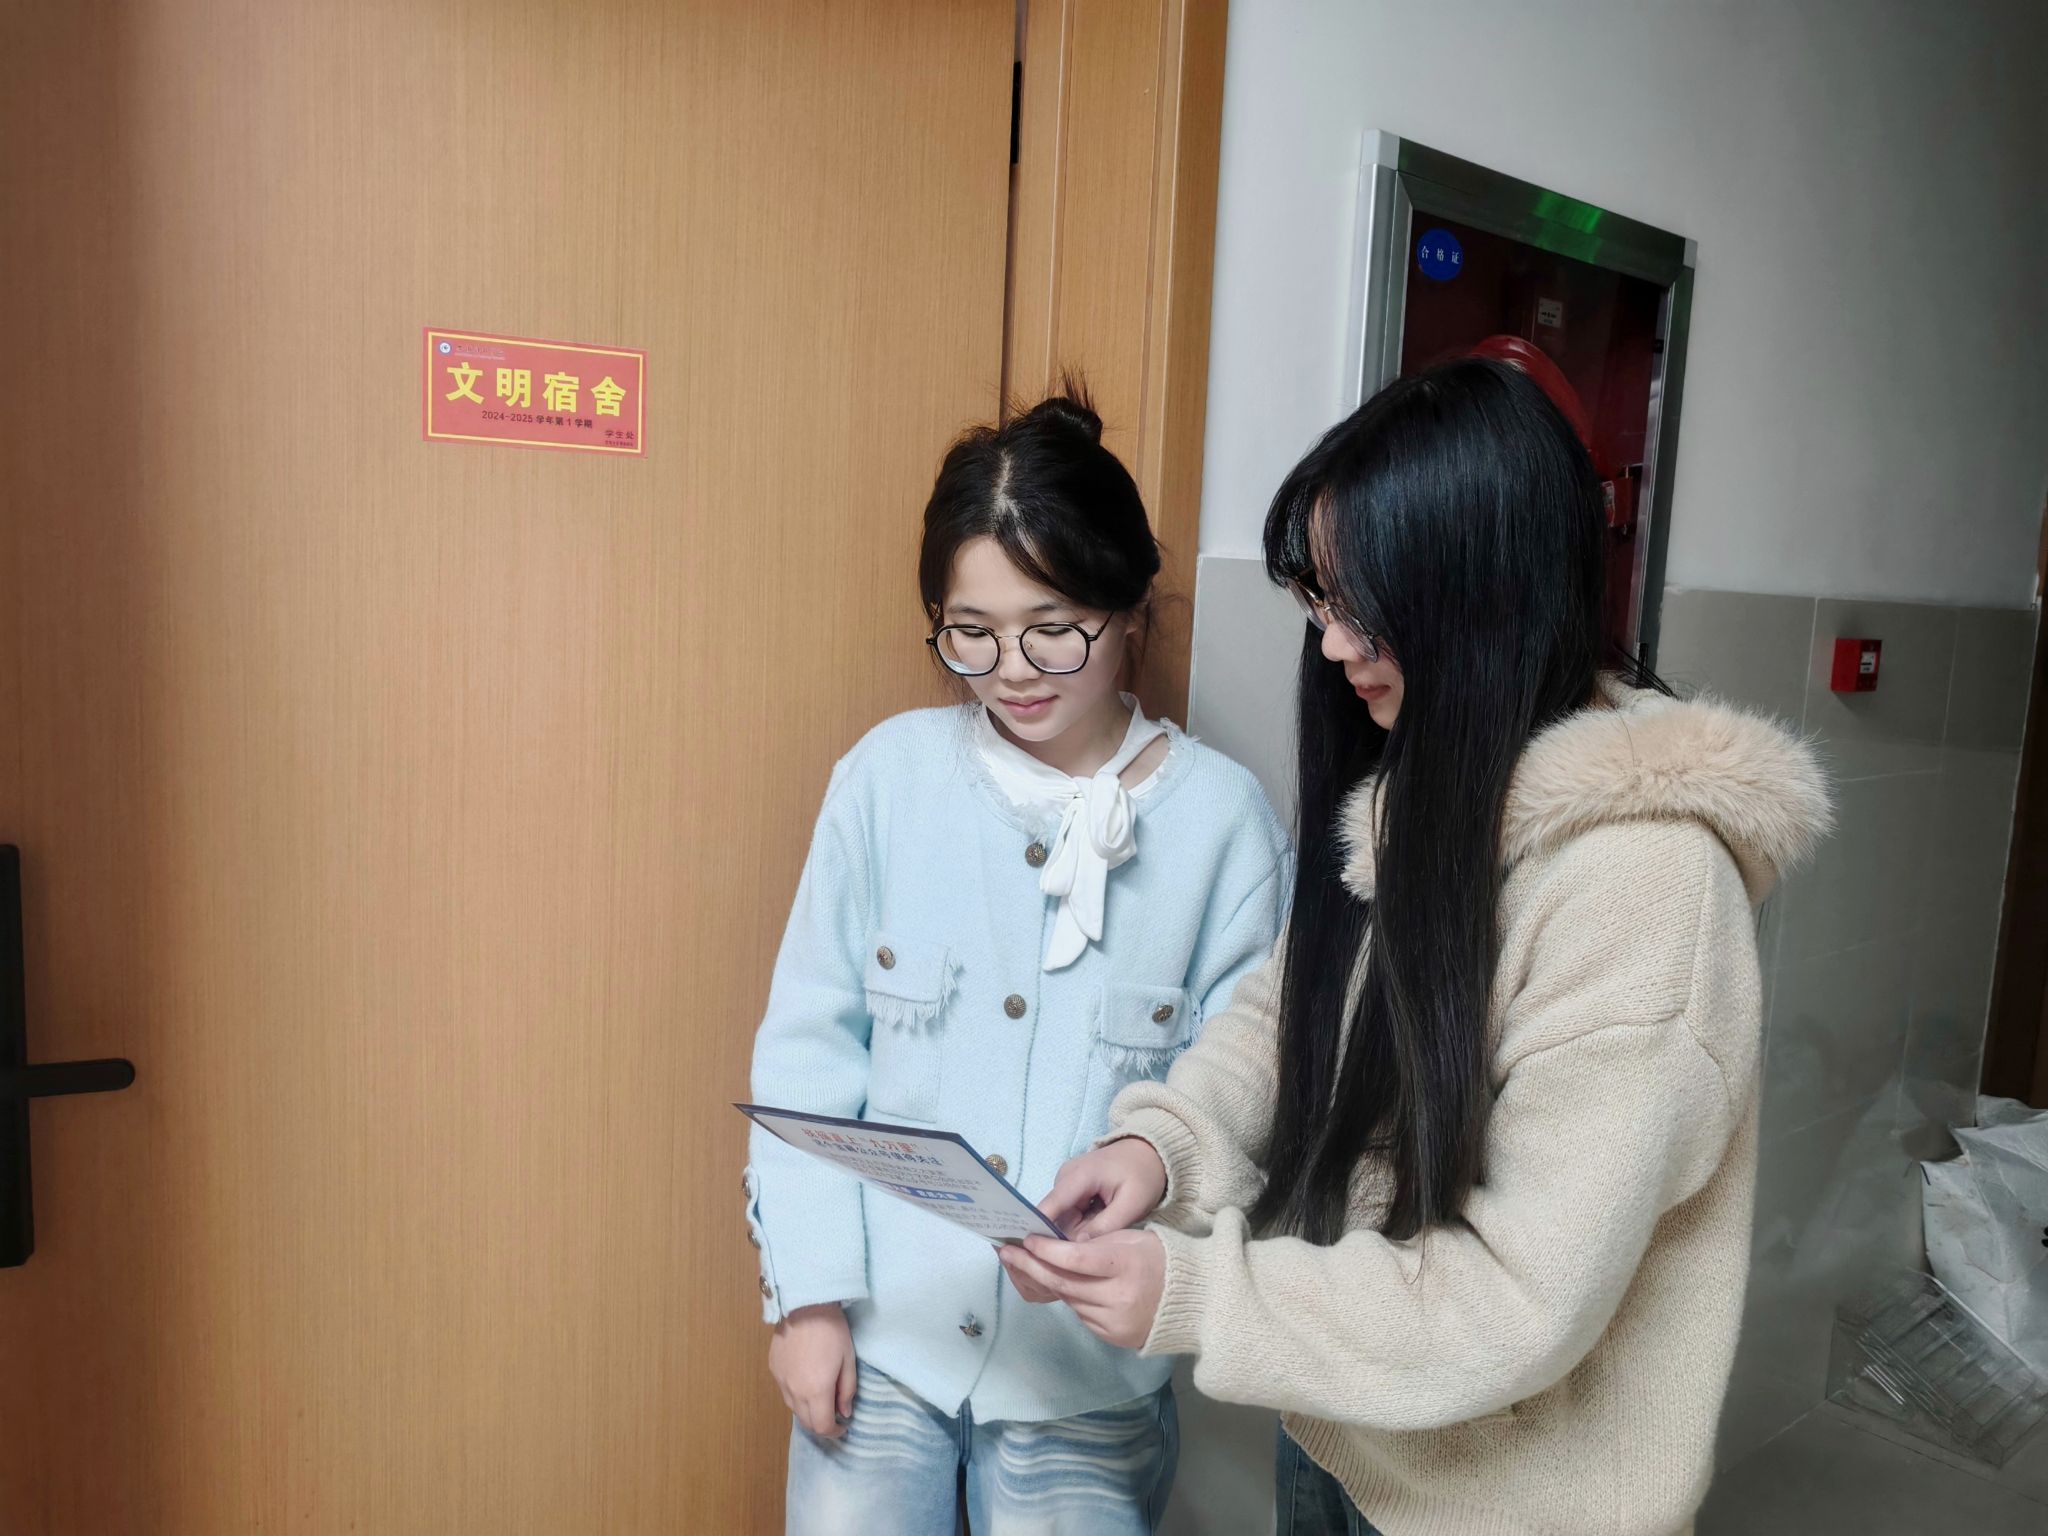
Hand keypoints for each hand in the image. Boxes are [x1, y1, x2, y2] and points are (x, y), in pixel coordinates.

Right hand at [769, 1303, 856, 1438]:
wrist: (805, 1305)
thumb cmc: (832, 1331)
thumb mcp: (848, 1360)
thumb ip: (847, 1390)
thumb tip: (844, 1412)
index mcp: (816, 1391)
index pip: (822, 1426)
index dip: (835, 1431)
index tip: (844, 1425)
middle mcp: (794, 1392)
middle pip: (806, 1422)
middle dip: (821, 1424)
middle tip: (833, 1414)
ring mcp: (780, 1381)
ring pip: (793, 1408)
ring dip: (807, 1410)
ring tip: (820, 1398)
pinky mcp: (773, 1369)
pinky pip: (785, 1391)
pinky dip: (796, 1395)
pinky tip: (805, 1381)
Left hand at [996, 1229, 1166, 1348]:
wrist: (1193, 1298)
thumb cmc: (1159, 1257)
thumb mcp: (1132, 1238)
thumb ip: (1096, 1243)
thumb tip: (1057, 1247)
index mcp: (1126, 1265)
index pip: (1075, 1259)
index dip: (1046, 1250)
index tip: (1026, 1240)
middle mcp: (1119, 1297)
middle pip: (1064, 1283)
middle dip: (1031, 1266)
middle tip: (1007, 1253)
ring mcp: (1115, 1321)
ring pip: (1069, 1300)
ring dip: (1049, 1282)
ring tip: (1029, 1265)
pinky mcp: (1114, 1337)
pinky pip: (1082, 1315)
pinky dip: (1072, 1299)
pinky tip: (1064, 1285)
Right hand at [1038, 1138, 1168, 1238]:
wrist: (1148, 1153)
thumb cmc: (1143, 1176)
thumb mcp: (1132, 1204)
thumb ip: (1106, 1226)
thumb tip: (1077, 1248)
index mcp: (1078, 1176)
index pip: (1049, 1207)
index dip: (1039, 1232)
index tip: (1035, 1257)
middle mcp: (1064, 1178)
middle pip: (1055, 1218)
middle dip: (1070, 1238)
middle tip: (1097, 1249)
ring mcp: (1065, 1182)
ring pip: (1062, 1219)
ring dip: (1079, 1232)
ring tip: (1104, 1233)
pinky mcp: (1070, 1189)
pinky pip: (1069, 1215)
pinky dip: (1082, 1224)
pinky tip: (1100, 1225)